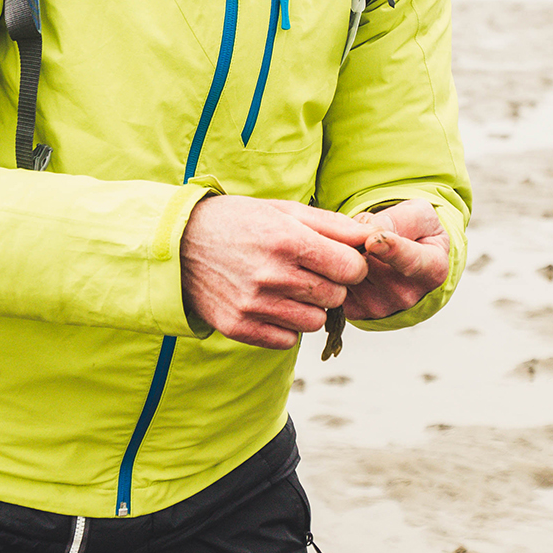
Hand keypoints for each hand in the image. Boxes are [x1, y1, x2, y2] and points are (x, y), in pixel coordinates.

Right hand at [180, 196, 369, 349]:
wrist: (179, 244)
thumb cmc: (240, 222)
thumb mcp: (285, 211)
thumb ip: (333, 225)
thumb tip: (373, 237)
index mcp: (288, 240)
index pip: (351, 269)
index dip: (350, 264)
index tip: (336, 259)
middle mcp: (272, 275)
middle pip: (336, 297)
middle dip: (331, 285)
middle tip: (309, 272)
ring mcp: (254, 305)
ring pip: (315, 322)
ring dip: (309, 307)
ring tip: (288, 288)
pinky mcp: (239, 327)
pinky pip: (288, 341)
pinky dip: (286, 327)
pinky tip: (271, 305)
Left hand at [340, 200, 450, 320]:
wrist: (404, 261)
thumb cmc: (417, 234)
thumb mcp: (419, 215)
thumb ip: (399, 219)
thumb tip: (372, 231)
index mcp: (432, 269)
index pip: (411, 261)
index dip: (391, 250)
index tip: (372, 241)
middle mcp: (408, 295)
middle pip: (371, 263)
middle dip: (359, 238)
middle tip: (365, 228)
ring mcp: (381, 307)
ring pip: (349, 272)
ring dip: (346, 250)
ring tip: (361, 245)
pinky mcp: (356, 311)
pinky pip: (336, 282)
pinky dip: (337, 267)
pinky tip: (350, 260)